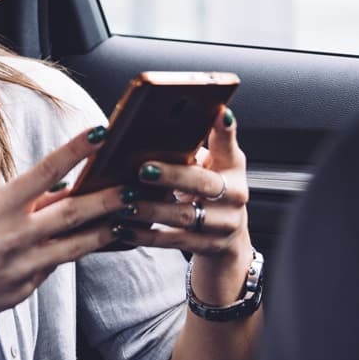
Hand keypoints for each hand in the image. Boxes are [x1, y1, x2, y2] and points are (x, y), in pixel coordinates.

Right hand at [0, 124, 129, 325]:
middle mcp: (15, 234)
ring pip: (76, 246)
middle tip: (132, 188)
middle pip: (72, 212)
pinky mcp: (27, 288)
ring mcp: (23, 265)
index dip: (75, 150)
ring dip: (104, 231)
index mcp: (0, 206)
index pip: (45, 170)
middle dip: (106, 199)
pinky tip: (84, 246)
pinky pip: (55, 267)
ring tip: (125, 220)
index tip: (99, 134)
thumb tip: (61, 187)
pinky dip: (69, 254)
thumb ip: (22, 200)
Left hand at [113, 106, 252, 304]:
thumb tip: (150, 126)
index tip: (220, 113)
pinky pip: (173, 241)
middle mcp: (234, 195)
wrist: (228, 240)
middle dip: (172, 176)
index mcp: (232, 167)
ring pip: (184, 215)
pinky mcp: (207, 246)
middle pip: (203, 183)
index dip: (226, 129)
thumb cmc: (210, 192)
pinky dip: (146, 235)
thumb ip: (192, 149)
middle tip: (143, 170)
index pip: (229, 144)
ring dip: (151, 209)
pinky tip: (124, 227)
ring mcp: (223, 224)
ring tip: (125, 202)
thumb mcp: (210, 166)